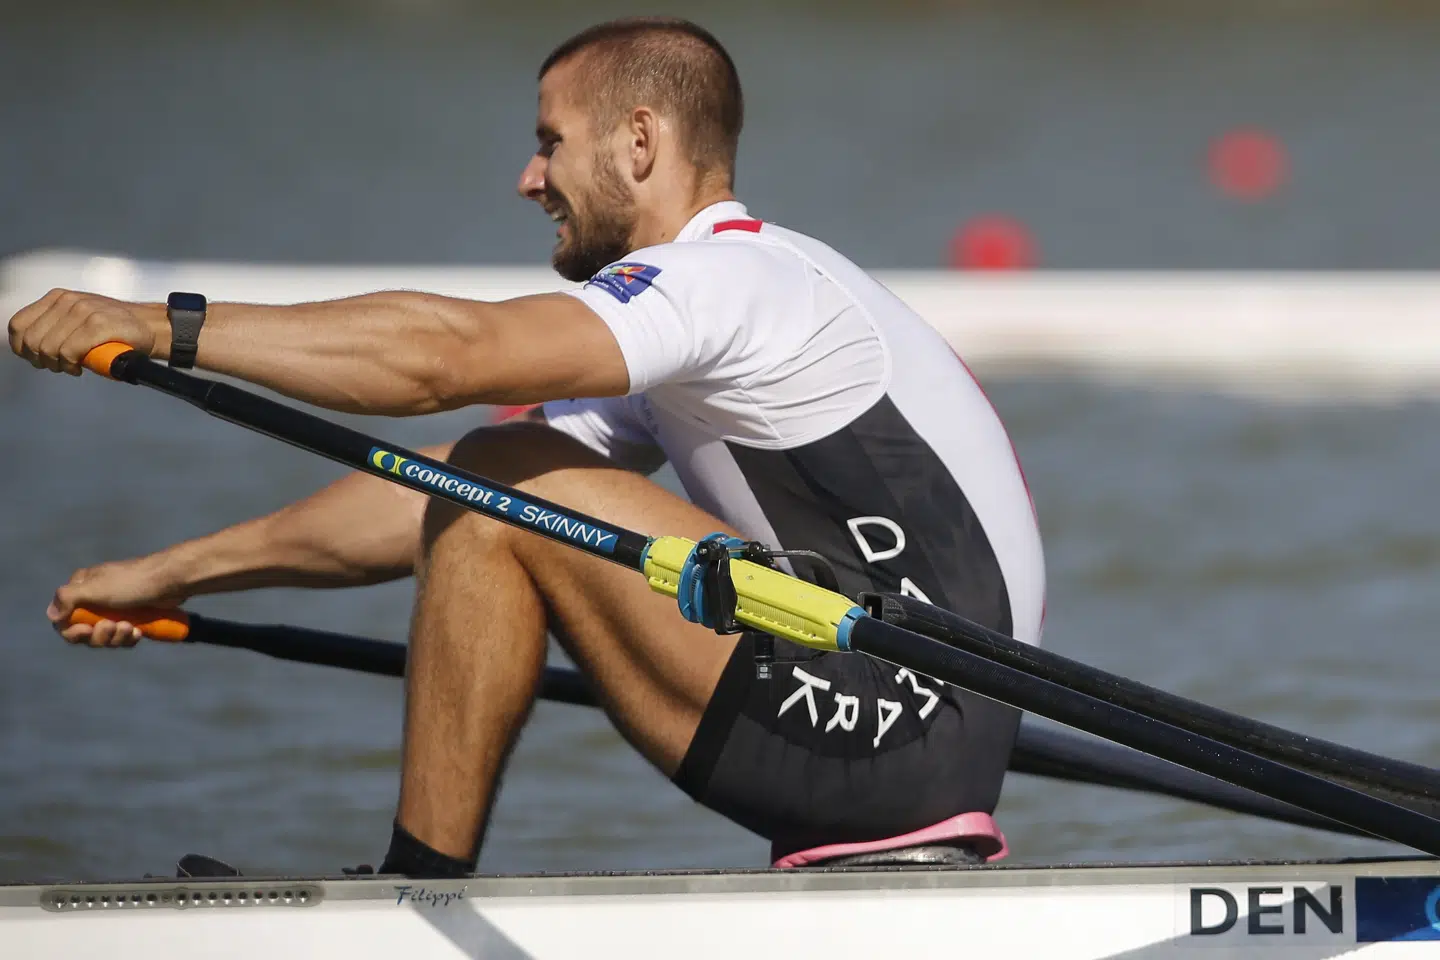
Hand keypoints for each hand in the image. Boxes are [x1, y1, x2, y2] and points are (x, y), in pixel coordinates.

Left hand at [8, 289, 162, 374]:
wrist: (151, 327)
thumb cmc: (114, 330)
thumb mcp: (78, 319)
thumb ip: (55, 326)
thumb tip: (31, 349)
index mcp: (58, 298)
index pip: (19, 325)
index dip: (21, 348)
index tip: (36, 359)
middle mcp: (67, 300)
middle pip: (32, 340)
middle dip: (41, 360)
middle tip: (58, 366)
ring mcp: (83, 311)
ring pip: (48, 348)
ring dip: (57, 365)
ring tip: (71, 366)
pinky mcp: (98, 324)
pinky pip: (69, 352)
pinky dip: (71, 365)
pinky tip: (80, 367)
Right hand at [48, 556, 187, 646]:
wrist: (171, 580)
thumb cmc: (132, 582)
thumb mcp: (96, 588)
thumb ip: (68, 598)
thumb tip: (51, 616)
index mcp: (82, 587)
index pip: (65, 619)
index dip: (74, 631)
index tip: (88, 630)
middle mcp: (96, 597)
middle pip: (86, 631)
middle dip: (99, 635)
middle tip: (114, 627)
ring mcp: (115, 608)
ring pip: (106, 636)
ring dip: (116, 638)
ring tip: (130, 628)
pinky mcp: (133, 616)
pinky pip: (123, 636)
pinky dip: (128, 638)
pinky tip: (138, 633)